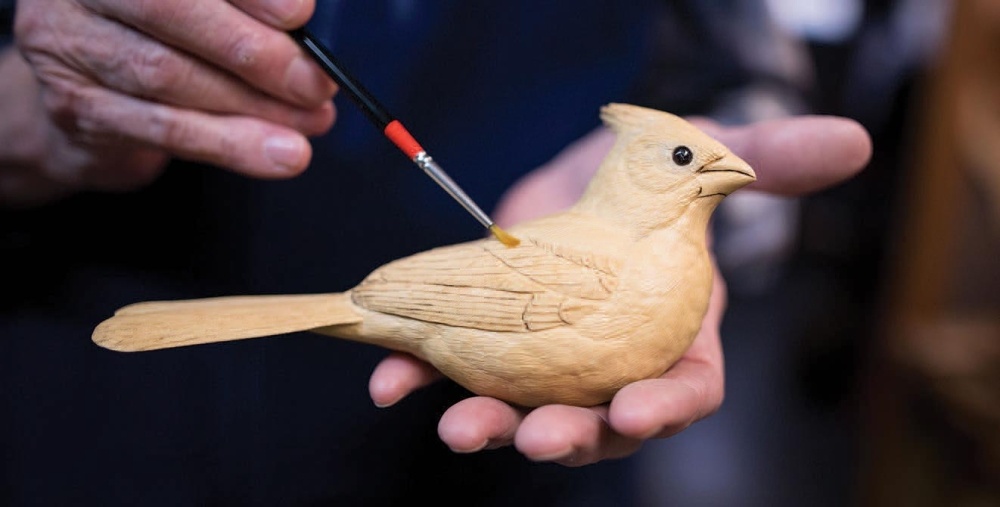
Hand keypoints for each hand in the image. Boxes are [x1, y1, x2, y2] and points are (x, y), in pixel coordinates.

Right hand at [3, 0, 335, 206]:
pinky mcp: (79, 109)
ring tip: (311, 122)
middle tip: (315, 83)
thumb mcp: (200, 11)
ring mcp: (70, 46)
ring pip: (169, 75)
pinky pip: (164, 128)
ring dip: (254, 105)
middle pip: (171, 11)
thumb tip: (302, 26)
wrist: (91, 100)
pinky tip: (278, 153)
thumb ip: (240, 12)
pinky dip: (230, 143)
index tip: (299, 12)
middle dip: (255, 51)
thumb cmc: (163, 40)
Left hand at [367, 115, 871, 465]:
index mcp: (673, 336)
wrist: (581, 176)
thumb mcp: (707, 161)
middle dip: (571, 436)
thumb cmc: (655, 181)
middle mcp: (610, 363)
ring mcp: (546, 359)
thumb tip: (853, 140)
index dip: (666, 406)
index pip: (685, 388)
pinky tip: (391, 382)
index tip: (639, 412)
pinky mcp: (490, 339)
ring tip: (457, 428)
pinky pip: (455, 371)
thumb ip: (771, 159)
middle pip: (599, 420)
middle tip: (540, 438)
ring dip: (490, 424)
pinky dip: (421, 380)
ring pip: (523, 409)